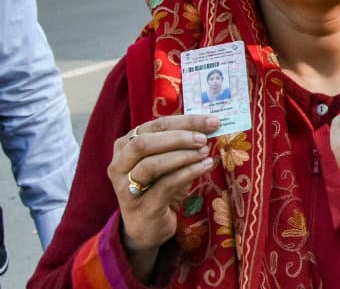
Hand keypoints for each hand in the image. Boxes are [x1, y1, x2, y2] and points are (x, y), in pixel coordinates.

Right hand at [109, 115, 219, 274]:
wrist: (149, 227)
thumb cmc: (160, 188)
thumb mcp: (170, 162)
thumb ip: (183, 144)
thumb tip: (210, 127)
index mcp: (126, 145)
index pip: (155, 125)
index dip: (185, 121)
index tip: (212, 120)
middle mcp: (119, 164)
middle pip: (145, 142)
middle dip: (179, 136)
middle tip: (204, 138)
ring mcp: (126, 187)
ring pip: (151, 164)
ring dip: (182, 155)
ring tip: (205, 152)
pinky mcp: (140, 206)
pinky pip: (164, 185)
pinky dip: (187, 173)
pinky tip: (205, 166)